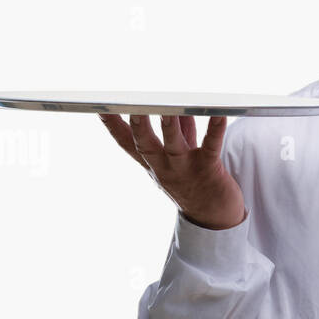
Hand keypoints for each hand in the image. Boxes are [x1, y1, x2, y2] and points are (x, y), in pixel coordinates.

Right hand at [98, 113, 245, 228]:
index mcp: (152, 162)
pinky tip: (218, 115)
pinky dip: (214, 129)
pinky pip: (211, 146)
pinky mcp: (209, 169)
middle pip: (145, 145)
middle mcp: (164, 167)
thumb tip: (173, 101)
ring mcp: (186, 169)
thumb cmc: (194, 179)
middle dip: (137, 127)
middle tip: (132, 108)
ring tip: (168, 109)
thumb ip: (176, 127)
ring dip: (170, 127)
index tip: (100, 108)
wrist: (214, 217)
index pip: (126, 143)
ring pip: (173, 146)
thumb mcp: (178, 153)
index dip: (112, 126)